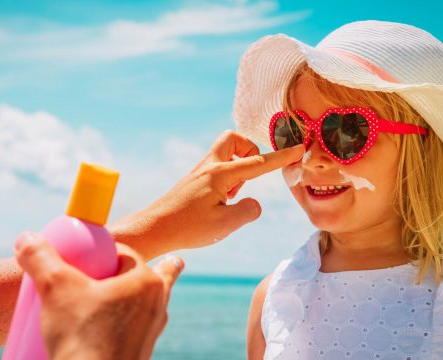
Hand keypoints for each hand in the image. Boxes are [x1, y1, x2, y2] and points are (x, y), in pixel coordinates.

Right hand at [14, 232, 183, 359]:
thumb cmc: (83, 338)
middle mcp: (156, 304)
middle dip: (135, 269)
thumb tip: (27, 238)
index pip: (125, 254)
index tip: (88, 257)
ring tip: (150, 285)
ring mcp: (152, 330)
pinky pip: (139, 327)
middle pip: (144, 276)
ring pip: (147, 302)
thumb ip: (41, 259)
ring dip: (140, 294)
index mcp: (146, 282)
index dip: (105, 252)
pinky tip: (122, 327)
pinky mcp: (141, 351)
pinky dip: (131, 321)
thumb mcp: (56, 289)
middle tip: (122, 267)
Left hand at [111, 130, 303, 259]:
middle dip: (249, 151)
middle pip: (234, 139)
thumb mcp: (225, 224)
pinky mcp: (194, 180)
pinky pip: (217, 167)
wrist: (154, 228)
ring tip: (231, 196)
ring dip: (238, 167)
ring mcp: (200, 172)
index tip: (299, 148)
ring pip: (225, 152)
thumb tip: (255, 203)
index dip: (281, 157)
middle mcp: (209, 166)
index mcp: (220, 174)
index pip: (258, 162)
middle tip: (249, 176)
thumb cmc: (188, 227)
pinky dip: (227, 178)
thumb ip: (248, 211)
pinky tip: (220, 201)